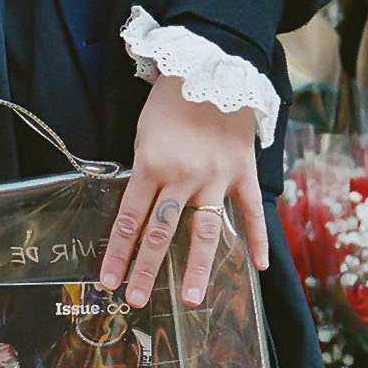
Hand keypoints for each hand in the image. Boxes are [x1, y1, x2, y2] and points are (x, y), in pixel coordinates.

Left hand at [99, 74, 270, 308]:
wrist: (212, 67)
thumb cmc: (171, 101)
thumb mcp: (143, 135)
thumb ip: (144, 174)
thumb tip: (141, 213)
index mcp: (151, 166)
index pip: (129, 219)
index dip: (118, 253)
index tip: (108, 281)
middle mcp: (183, 177)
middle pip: (161, 233)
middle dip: (147, 270)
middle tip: (136, 300)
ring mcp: (216, 177)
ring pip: (205, 232)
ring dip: (196, 268)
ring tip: (191, 298)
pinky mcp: (243, 173)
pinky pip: (251, 212)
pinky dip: (257, 239)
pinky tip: (259, 266)